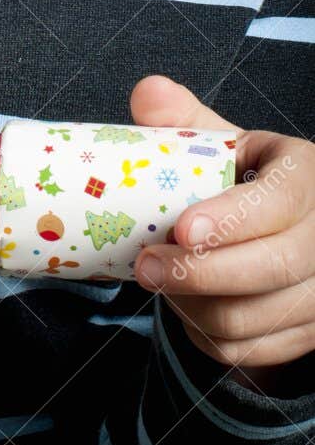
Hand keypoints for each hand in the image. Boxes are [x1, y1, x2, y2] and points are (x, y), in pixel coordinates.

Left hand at [128, 75, 314, 387]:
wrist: (294, 229)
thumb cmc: (249, 183)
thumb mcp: (227, 145)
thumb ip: (185, 120)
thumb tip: (146, 93)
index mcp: (306, 175)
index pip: (280, 200)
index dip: (233, 219)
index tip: (182, 228)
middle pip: (273, 268)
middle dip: (199, 272)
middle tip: (145, 266)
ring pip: (257, 318)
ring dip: (196, 308)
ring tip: (159, 283)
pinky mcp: (309, 334)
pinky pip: (251, 352)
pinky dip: (208, 337)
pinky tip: (186, 309)